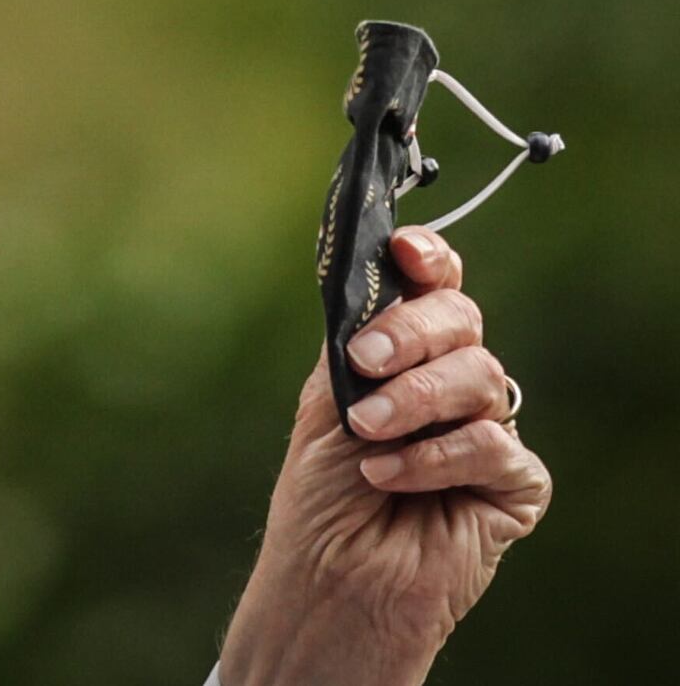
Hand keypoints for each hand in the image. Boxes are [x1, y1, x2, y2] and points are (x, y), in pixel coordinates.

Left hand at [218, 227, 551, 685]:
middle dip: (412, 331)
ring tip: (367, 431)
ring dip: (415, 399)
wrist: (326, 580)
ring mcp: (485, 432)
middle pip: (461, 319)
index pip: (435, 288)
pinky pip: (493, 445)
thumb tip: (373, 286)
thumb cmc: (319, 499)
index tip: (403, 251)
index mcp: (405, 357)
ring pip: (479, 376)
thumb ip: (351, 344)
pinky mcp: (513, 486)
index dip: (428, 260)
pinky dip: (435, 456)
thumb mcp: (324, 404)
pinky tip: (389, 475)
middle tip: (368, 359)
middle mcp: (449, 385)